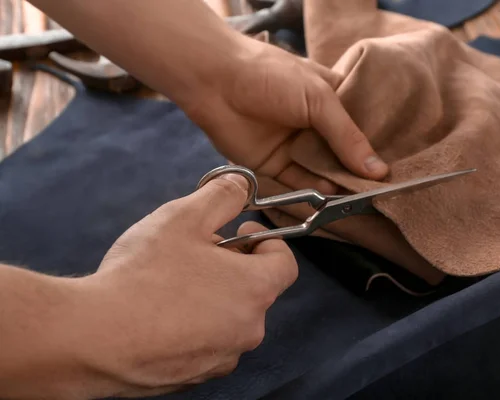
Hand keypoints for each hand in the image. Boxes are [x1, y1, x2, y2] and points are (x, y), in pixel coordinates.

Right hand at [77, 174, 296, 397]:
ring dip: (212, 297)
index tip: (241, 232)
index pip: (285, 263)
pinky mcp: (194, 378)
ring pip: (229, 317)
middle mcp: (248, 329)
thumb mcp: (183, 218)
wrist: (93, 338)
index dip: (267, 241)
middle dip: (232, 266)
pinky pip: (206, 343)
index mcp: (255, 289)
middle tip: (195, 252)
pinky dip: (193, 327)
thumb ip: (221, 196)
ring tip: (171, 283)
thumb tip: (241, 184)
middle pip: (254, 289)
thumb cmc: (143, 275)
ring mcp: (222, 358)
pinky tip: (159, 315)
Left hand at [185, 38, 388, 194]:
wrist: (216, 82)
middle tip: (383, 190)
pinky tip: (331, 197)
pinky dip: (314, 191)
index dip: (378, 146)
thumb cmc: (271, 77)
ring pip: (324, 170)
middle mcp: (316, 125)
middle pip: (344, 153)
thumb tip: (378, 171)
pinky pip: (299, 182)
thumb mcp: (319, 99)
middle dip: (360, 170)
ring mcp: (296, 146)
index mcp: (332, 99)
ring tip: (362, 199)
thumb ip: (348, 137)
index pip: (362, 126)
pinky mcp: (276, 165)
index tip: (397, 167)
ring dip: (340, 184)